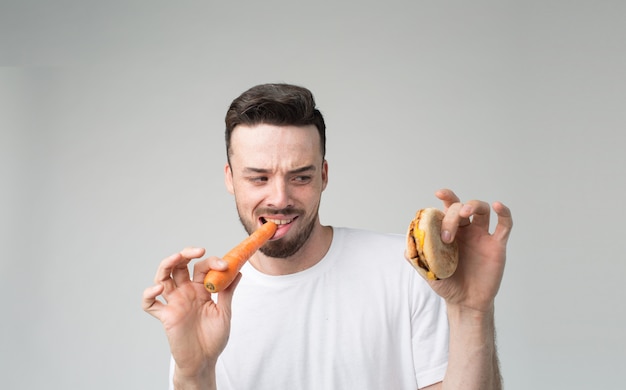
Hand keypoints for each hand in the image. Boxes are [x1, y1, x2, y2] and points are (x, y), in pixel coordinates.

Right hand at [141, 247, 239, 380]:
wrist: (205, 360)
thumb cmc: (214, 338)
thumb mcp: (224, 312)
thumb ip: (227, 292)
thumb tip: (238, 270)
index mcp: (201, 289)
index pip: (202, 267)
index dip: (212, 262)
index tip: (225, 265)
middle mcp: (185, 292)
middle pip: (179, 265)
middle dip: (186, 254)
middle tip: (198, 250)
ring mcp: (174, 302)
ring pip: (162, 277)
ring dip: (167, 264)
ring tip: (176, 257)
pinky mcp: (165, 316)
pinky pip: (150, 304)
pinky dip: (149, 294)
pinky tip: (159, 289)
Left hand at [429, 189, 512, 312]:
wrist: (465, 302)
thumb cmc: (448, 284)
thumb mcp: (428, 271)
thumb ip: (417, 257)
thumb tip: (406, 247)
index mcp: (449, 231)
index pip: (447, 208)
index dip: (446, 197)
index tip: (439, 193)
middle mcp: (466, 230)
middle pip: (461, 209)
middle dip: (452, 217)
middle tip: (446, 237)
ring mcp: (482, 236)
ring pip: (482, 210)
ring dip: (473, 205)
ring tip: (465, 212)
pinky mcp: (497, 245)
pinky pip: (505, 225)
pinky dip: (504, 213)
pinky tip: (498, 206)